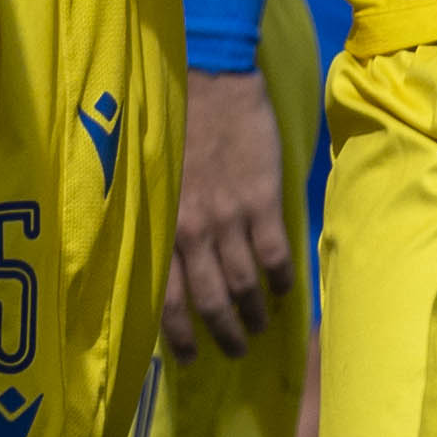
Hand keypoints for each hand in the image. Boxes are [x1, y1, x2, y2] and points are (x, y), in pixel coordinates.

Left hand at [164, 68, 291, 358]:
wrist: (208, 77)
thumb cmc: (172, 121)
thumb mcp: (151, 176)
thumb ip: (161, 219)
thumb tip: (166, 261)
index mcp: (163, 224)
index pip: (168, 296)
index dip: (178, 335)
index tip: (188, 359)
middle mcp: (193, 229)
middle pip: (210, 300)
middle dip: (223, 333)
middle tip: (233, 351)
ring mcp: (229, 216)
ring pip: (244, 285)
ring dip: (254, 314)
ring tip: (260, 328)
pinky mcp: (261, 200)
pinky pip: (275, 255)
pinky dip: (282, 279)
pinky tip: (285, 291)